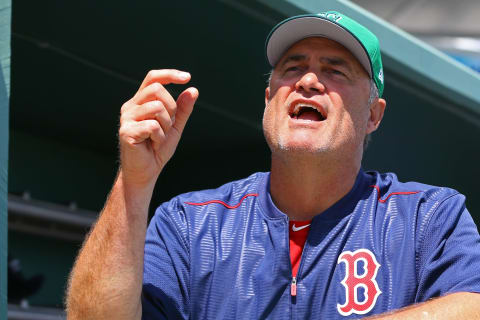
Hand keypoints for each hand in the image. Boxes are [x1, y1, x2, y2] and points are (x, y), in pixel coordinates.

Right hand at [119, 69, 198, 186]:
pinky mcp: (126, 131)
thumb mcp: (175, 127)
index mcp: (140, 102)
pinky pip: (152, 125)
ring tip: (159, 138)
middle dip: (171, 108)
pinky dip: (160, 137)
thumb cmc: (157, 149)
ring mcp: (126, 118)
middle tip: (168, 127)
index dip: (170, 74)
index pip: (153, 78)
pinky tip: (153, 145)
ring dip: (166, 126)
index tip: (187, 77)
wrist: (146, 172)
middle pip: (156, 90)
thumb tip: (193, 90)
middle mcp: (130, 107)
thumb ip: (183, 109)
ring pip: (156, 107)